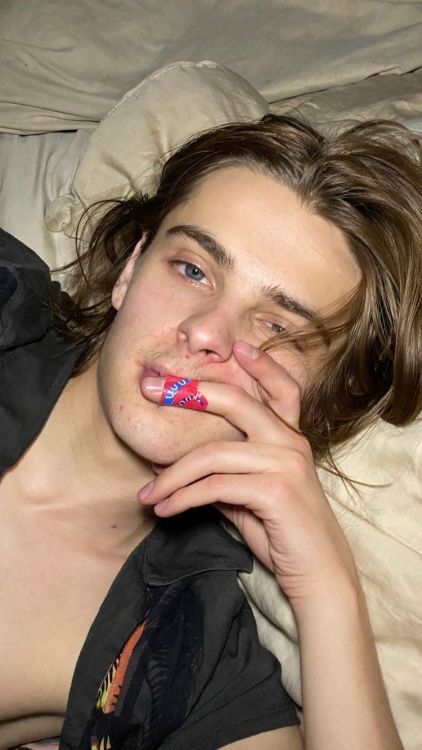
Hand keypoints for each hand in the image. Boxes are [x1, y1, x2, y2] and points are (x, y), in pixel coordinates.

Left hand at [138, 341, 357, 606]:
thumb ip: (224, 474)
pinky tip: (164, 509)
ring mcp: (285, 462)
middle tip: (150, 390)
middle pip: (237, 402)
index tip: (235, 347)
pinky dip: (182, 497)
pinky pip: (215, 486)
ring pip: (213, 453)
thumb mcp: (250, 495)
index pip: (282, 387)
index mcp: (290, 436)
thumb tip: (175, 467)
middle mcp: (291, 441)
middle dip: (190, 392)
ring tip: (147, 494)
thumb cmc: (282, 532)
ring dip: (171, 476)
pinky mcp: (275, 489)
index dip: (261, 364)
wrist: (316, 573)